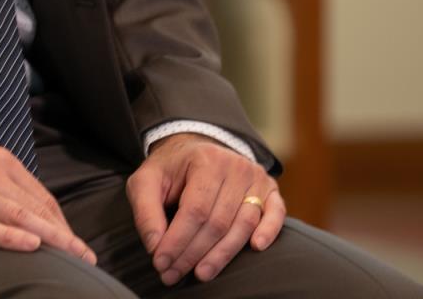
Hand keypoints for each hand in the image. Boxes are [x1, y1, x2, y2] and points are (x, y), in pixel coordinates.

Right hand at [0, 143, 96, 264]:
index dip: (62, 222)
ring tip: (71, 256)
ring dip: (49, 238)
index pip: (41, 196)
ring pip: (18, 217)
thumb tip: (34, 216)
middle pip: (35, 208)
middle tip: (86, 256)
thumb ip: (3, 188)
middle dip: (64, 234)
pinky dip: (10, 237)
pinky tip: (29, 246)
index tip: (77, 243)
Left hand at [127, 132, 283, 285]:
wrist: (196, 148)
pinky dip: (269, 231)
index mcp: (205, 160)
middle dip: (193, 253)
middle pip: (218, 222)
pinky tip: (256, 247)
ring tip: (201, 273)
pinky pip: (275, 213)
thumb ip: (146, 211)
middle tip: (173, 274)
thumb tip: (156, 246)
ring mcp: (255, 177)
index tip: (161, 262)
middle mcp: (235, 166)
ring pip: (244, 223)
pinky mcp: (269, 188)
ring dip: (222, 254)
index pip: (195, 210)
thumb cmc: (171, 170)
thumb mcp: (146, 180)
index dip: (178, 241)